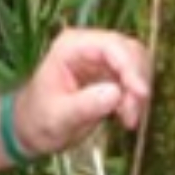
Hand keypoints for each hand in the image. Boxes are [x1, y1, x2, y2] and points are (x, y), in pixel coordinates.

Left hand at [12, 28, 151, 157]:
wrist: (33, 128)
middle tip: (130, 114)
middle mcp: (89, 46)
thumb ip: (86, 105)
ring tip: (126, 118)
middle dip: (136, 81)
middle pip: (130, 50)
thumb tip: (115, 93)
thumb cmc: (38, 119)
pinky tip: (125, 117)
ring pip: (137, 64)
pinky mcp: (110, 74)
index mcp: (72, 46)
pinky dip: (136, 97)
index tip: (141, 94)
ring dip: (138, 92)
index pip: (111, 45)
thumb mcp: (59, 117)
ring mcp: (101, 59)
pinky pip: (134, 79)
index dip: (130, 67)